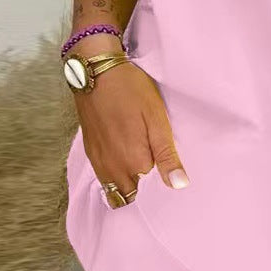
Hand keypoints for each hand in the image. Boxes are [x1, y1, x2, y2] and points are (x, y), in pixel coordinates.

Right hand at [71, 34, 188, 199]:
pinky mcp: (91, 153)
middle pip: (130, 197)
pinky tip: (127, 162)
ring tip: (144, 170)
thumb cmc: (131, 91)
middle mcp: (112, 169)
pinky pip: (104, 178)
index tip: (172, 180)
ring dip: (128, 187)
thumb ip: (167, 155)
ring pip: (115, 190)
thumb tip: (179, 186)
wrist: (96, 73)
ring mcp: (99, 162)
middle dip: (143, 194)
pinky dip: (115, 178)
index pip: (150, 195)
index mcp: (133, 163)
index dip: (162, 189)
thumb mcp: (157, 119)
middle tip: (158, 175)